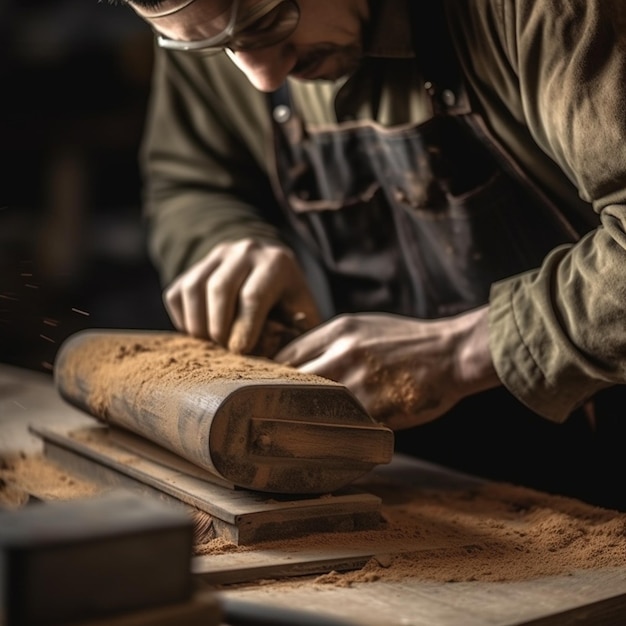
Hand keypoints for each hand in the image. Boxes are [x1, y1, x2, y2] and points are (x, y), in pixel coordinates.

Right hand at [163, 239, 321, 354]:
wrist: (269, 274)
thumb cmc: (289, 307)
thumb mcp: (303, 316)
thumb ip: (297, 336)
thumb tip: (281, 359)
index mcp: (276, 263)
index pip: (253, 296)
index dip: (245, 328)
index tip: (241, 352)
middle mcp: (245, 251)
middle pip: (219, 289)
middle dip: (219, 328)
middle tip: (225, 352)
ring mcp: (216, 255)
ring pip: (193, 289)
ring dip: (198, 325)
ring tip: (212, 346)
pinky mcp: (193, 267)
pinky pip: (177, 294)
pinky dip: (184, 320)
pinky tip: (202, 334)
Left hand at [275, 307, 500, 428]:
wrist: (452, 353)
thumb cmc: (410, 340)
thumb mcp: (365, 326)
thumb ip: (332, 342)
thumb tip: (304, 363)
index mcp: (338, 330)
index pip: (287, 354)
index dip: (273, 375)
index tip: (268, 390)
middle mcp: (342, 352)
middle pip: (291, 379)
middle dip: (279, 398)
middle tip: (269, 415)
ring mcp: (357, 381)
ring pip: (311, 404)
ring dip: (300, 419)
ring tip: (288, 433)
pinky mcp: (374, 407)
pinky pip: (342, 425)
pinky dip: (331, 435)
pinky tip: (324, 443)